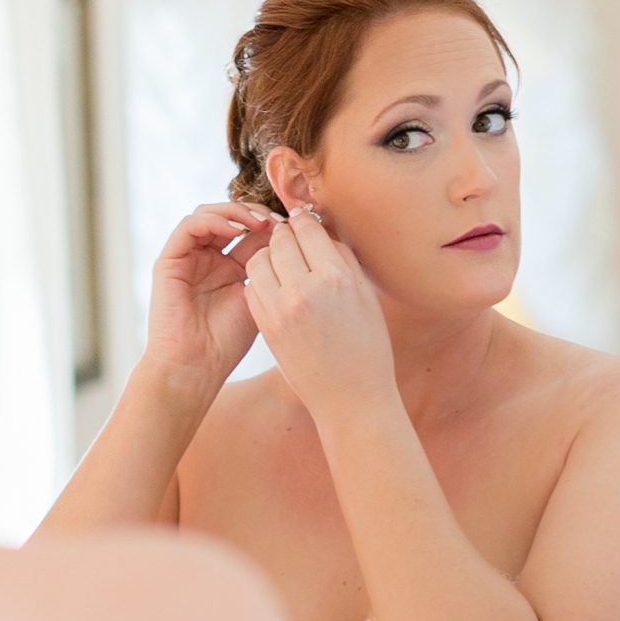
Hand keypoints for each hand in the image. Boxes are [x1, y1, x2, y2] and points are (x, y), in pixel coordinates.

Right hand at [143, 203, 275, 398]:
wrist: (195, 368)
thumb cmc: (227, 343)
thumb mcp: (259, 299)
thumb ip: (270, 269)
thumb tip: (295, 238)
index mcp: (230, 267)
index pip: (250, 231)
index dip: (272, 224)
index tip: (294, 227)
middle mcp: (208, 258)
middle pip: (230, 217)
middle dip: (256, 213)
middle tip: (278, 220)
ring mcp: (187, 258)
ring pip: (209, 214)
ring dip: (236, 212)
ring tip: (259, 222)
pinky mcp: (169, 261)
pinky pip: (189, 227)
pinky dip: (213, 221)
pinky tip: (234, 230)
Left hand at [242, 212, 395, 425]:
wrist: (351, 399)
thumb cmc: (366, 347)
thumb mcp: (365, 297)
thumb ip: (342, 260)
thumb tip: (322, 232)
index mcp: (336, 278)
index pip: (308, 228)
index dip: (305, 221)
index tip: (305, 222)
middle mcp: (304, 290)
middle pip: (280, 240)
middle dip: (285, 235)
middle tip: (291, 239)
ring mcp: (280, 310)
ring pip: (259, 260)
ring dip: (268, 256)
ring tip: (281, 263)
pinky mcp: (265, 327)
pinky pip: (252, 288)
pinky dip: (261, 281)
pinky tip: (275, 288)